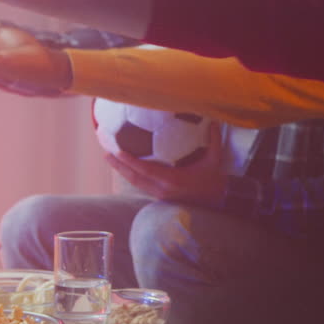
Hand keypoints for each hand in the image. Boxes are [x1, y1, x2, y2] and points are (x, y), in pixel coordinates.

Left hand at [103, 134, 226, 205]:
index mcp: (172, 180)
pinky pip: (142, 185)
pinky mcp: (160, 197)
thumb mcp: (215, 159)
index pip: (145, 170)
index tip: (117, 151)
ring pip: (136, 183)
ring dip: (123, 171)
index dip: (130, 162)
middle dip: (119, 167)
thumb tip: (215, 121)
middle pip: (135, 178)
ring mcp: (160, 195)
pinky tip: (126, 167)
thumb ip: (214, 140)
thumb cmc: (214, 180)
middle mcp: (162, 189)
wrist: (217, 202)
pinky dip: (133, 175)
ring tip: (111, 159)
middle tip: (106, 154)